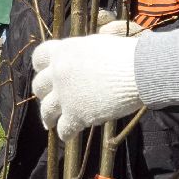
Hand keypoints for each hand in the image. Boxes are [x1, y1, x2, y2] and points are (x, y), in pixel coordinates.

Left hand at [31, 26, 143, 140]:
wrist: (139, 70)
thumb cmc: (126, 54)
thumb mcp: (99, 42)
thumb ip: (85, 48)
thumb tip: (90, 47)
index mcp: (64, 50)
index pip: (39, 57)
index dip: (41, 68)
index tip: (45, 74)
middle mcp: (59, 71)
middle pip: (39, 85)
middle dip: (44, 94)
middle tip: (51, 100)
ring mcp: (65, 94)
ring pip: (46, 110)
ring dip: (48, 117)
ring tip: (50, 123)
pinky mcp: (75, 114)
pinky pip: (63, 129)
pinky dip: (65, 134)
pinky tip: (68, 136)